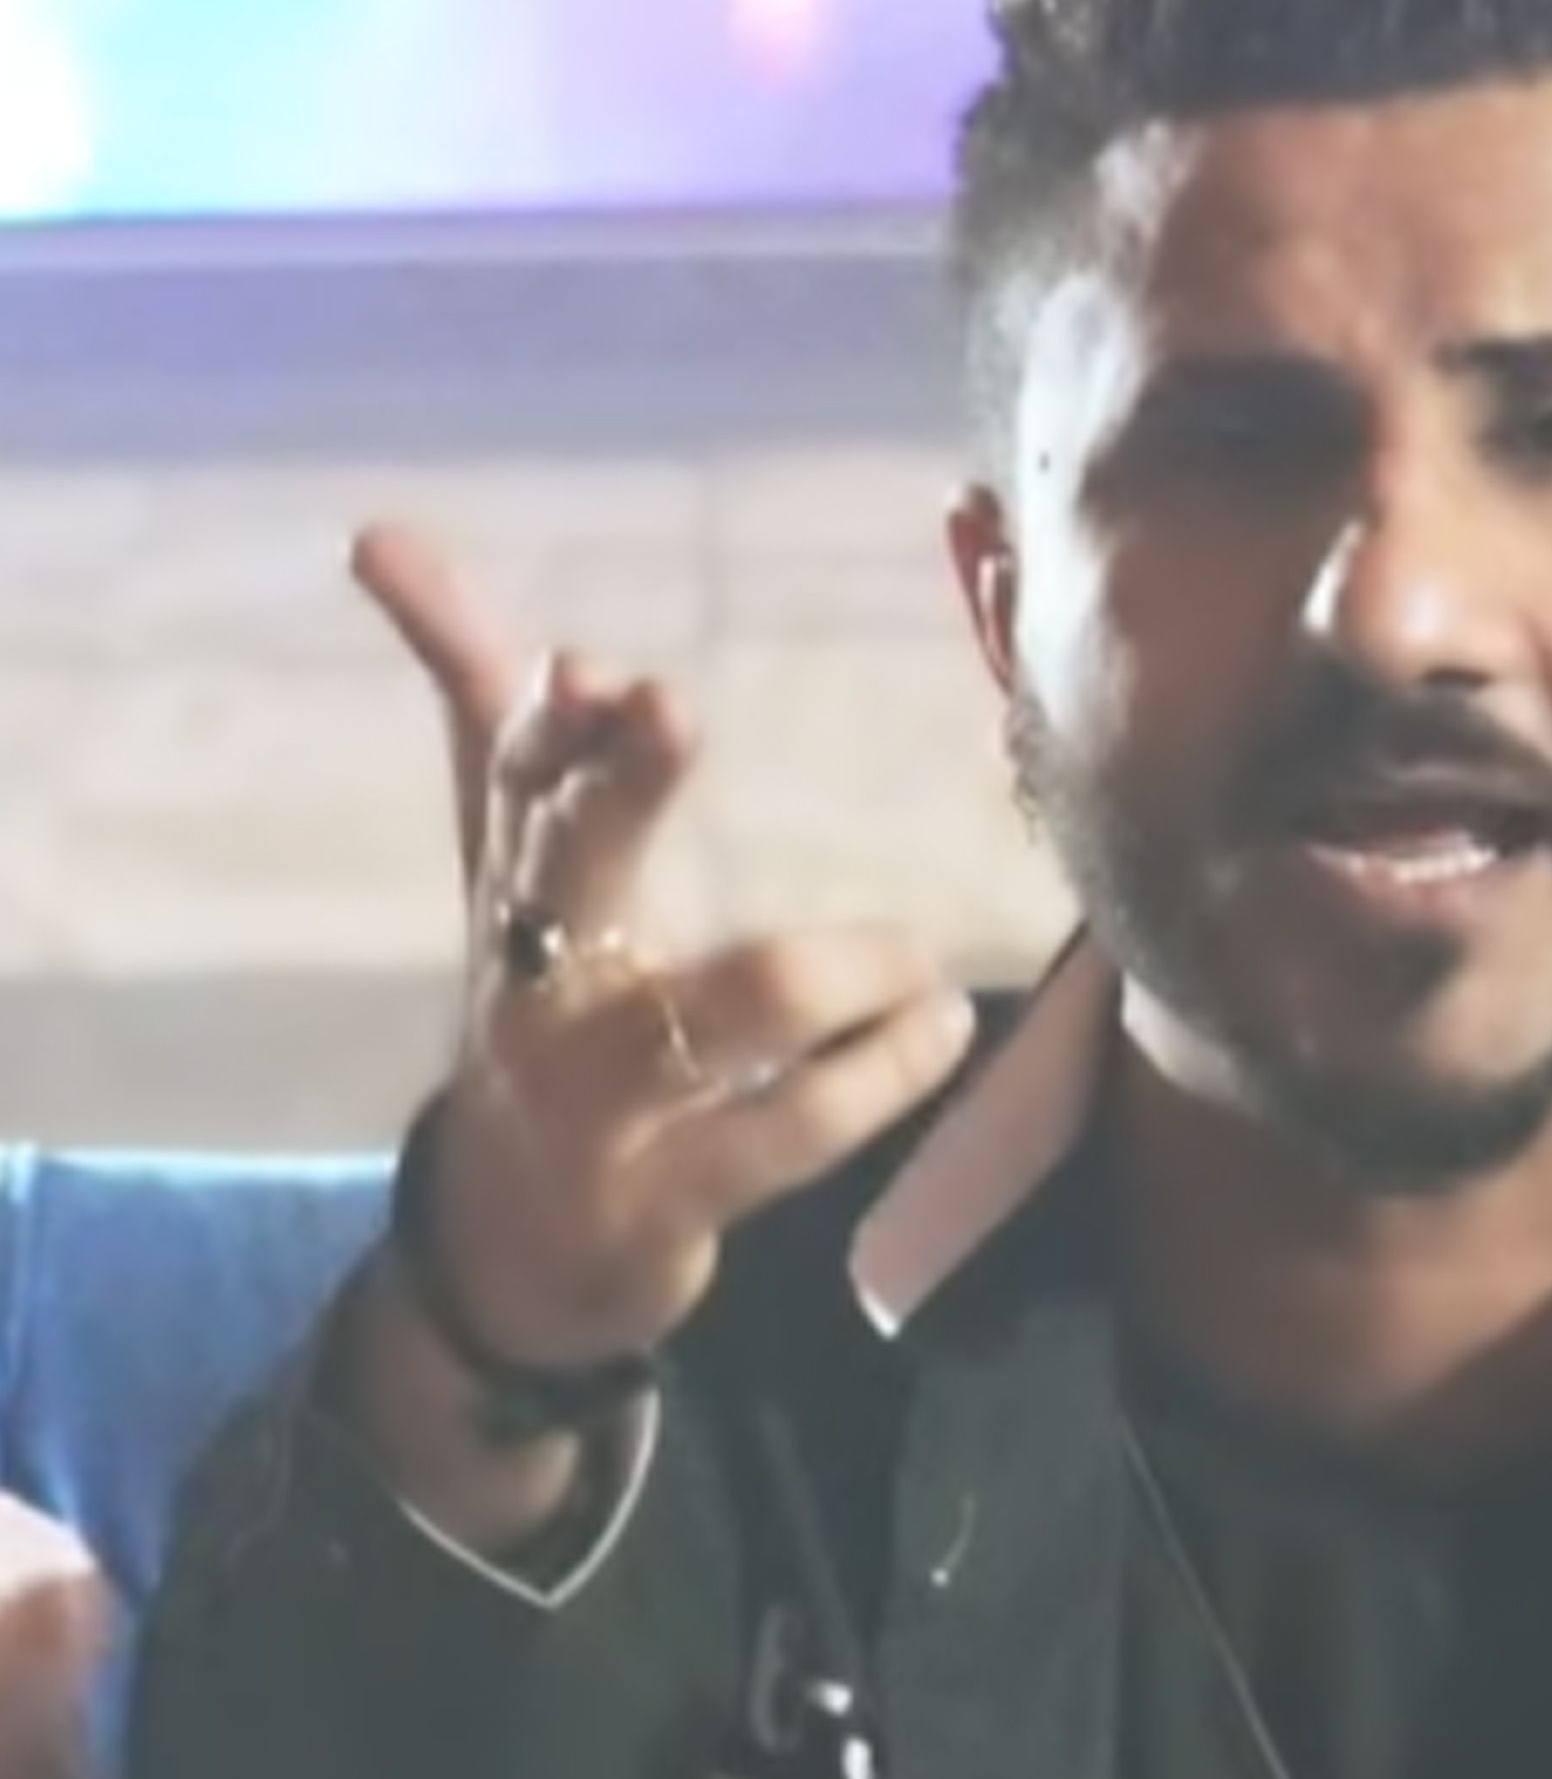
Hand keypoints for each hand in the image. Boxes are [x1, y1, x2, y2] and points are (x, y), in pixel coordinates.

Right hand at [347, 523, 978, 1384]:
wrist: (509, 1247)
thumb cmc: (545, 1015)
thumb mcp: (510, 869)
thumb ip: (478, 708)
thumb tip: (384, 531)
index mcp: (514, 893)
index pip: (511, 788)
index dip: (548, 732)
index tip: (590, 670)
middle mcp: (540, 985)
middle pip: (569, 868)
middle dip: (613, 788)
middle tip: (669, 708)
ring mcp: (598, 1101)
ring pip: (717, 1010)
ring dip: (838, 972)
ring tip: (921, 955)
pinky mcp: (666, 1198)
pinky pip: (784, 1129)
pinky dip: (877, 1076)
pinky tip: (939, 1029)